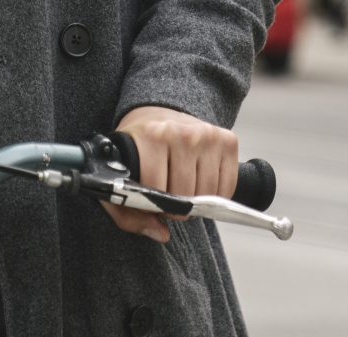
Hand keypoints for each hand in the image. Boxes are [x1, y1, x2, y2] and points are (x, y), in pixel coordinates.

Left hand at [106, 105, 238, 243]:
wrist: (158, 114)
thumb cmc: (139, 147)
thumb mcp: (120, 172)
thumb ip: (126, 210)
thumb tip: (160, 233)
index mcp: (151, 135)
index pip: (157, 189)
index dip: (153, 205)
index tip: (151, 201)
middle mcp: (182, 132)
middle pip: (185, 194)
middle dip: (176, 205)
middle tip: (168, 196)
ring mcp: (207, 135)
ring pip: (208, 193)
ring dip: (196, 201)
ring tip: (183, 189)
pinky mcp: (227, 140)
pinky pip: (228, 186)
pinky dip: (216, 194)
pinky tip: (201, 184)